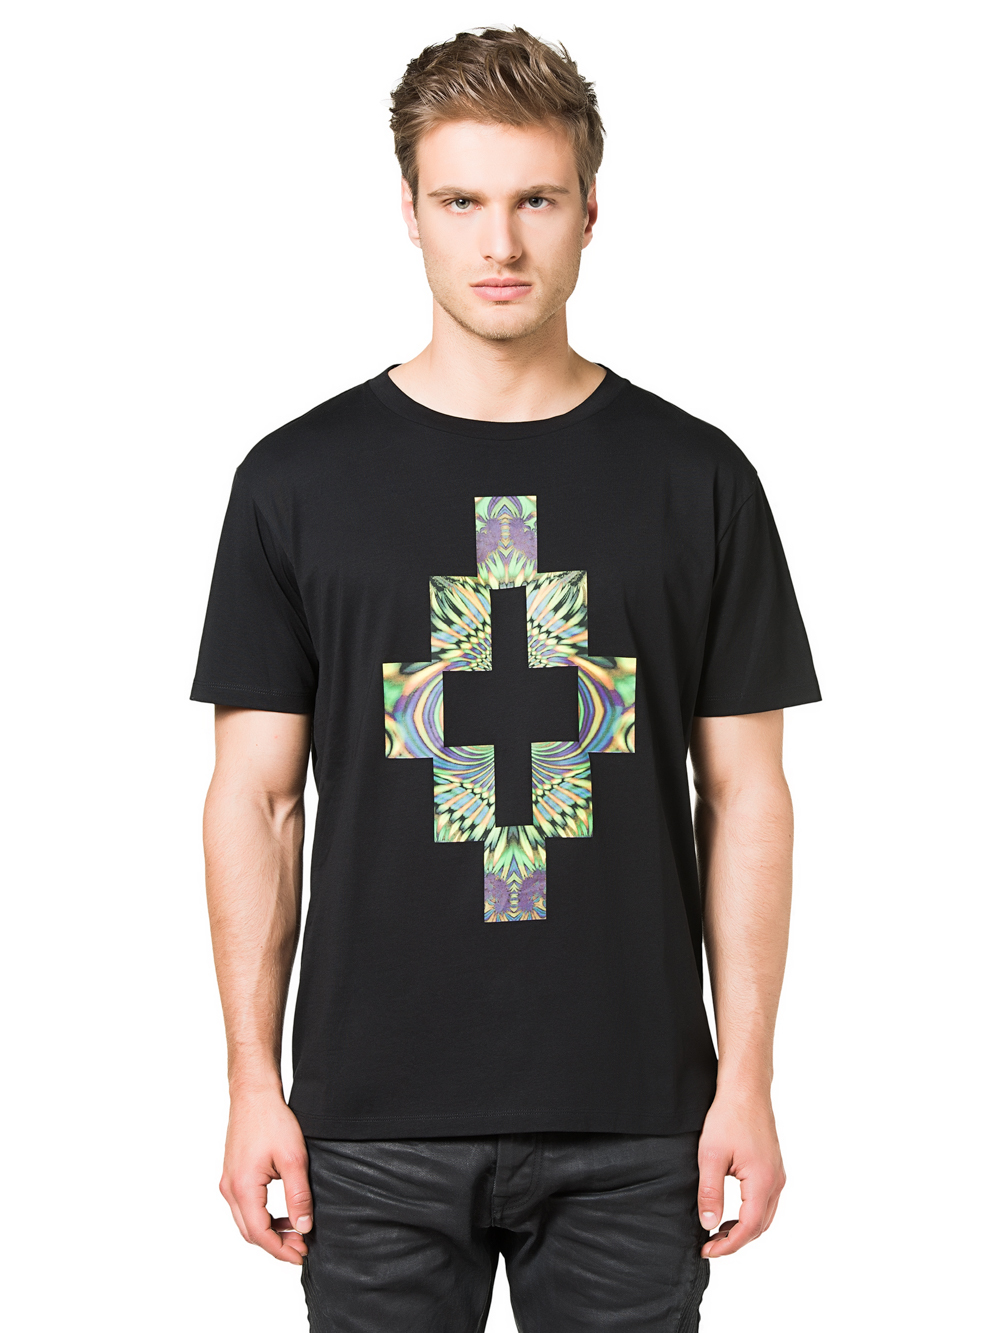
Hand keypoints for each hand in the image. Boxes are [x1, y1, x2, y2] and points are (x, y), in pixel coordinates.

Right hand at [219, 1088, 312, 1264]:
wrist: (254, 1094)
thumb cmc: (272, 1120)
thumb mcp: (294, 1159)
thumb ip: (298, 1196)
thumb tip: (304, 1226)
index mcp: (243, 1187)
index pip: (260, 1234)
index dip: (281, 1250)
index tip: (301, 1254)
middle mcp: (230, 1188)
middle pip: (250, 1232)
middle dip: (276, 1244)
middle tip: (302, 1245)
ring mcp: (228, 1182)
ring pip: (246, 1221)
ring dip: (269, 1231)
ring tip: (296, 1231)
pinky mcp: (232, 1175)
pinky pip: (244, 1207)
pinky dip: (262, 1217)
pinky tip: (282, 1215)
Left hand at [697, 1090, 785, 1257]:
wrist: (745, 1089)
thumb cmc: (728, 1117)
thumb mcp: (711, 1156)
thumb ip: (710, 1193)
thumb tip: (709, 1225)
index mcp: (762, 1181)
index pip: (748, 1228)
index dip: (728, 1245)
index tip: (707, 1250)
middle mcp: (776, 1181)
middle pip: (760, 1226)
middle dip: (736, 1241)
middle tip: (710, 1245)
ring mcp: (777, 1174)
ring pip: (765, 1216)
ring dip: (744, 1228)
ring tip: (717, 1232)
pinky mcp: (773, 1167)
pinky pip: (766, 1201)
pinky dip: (750, 1214)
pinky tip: (731, 1211)